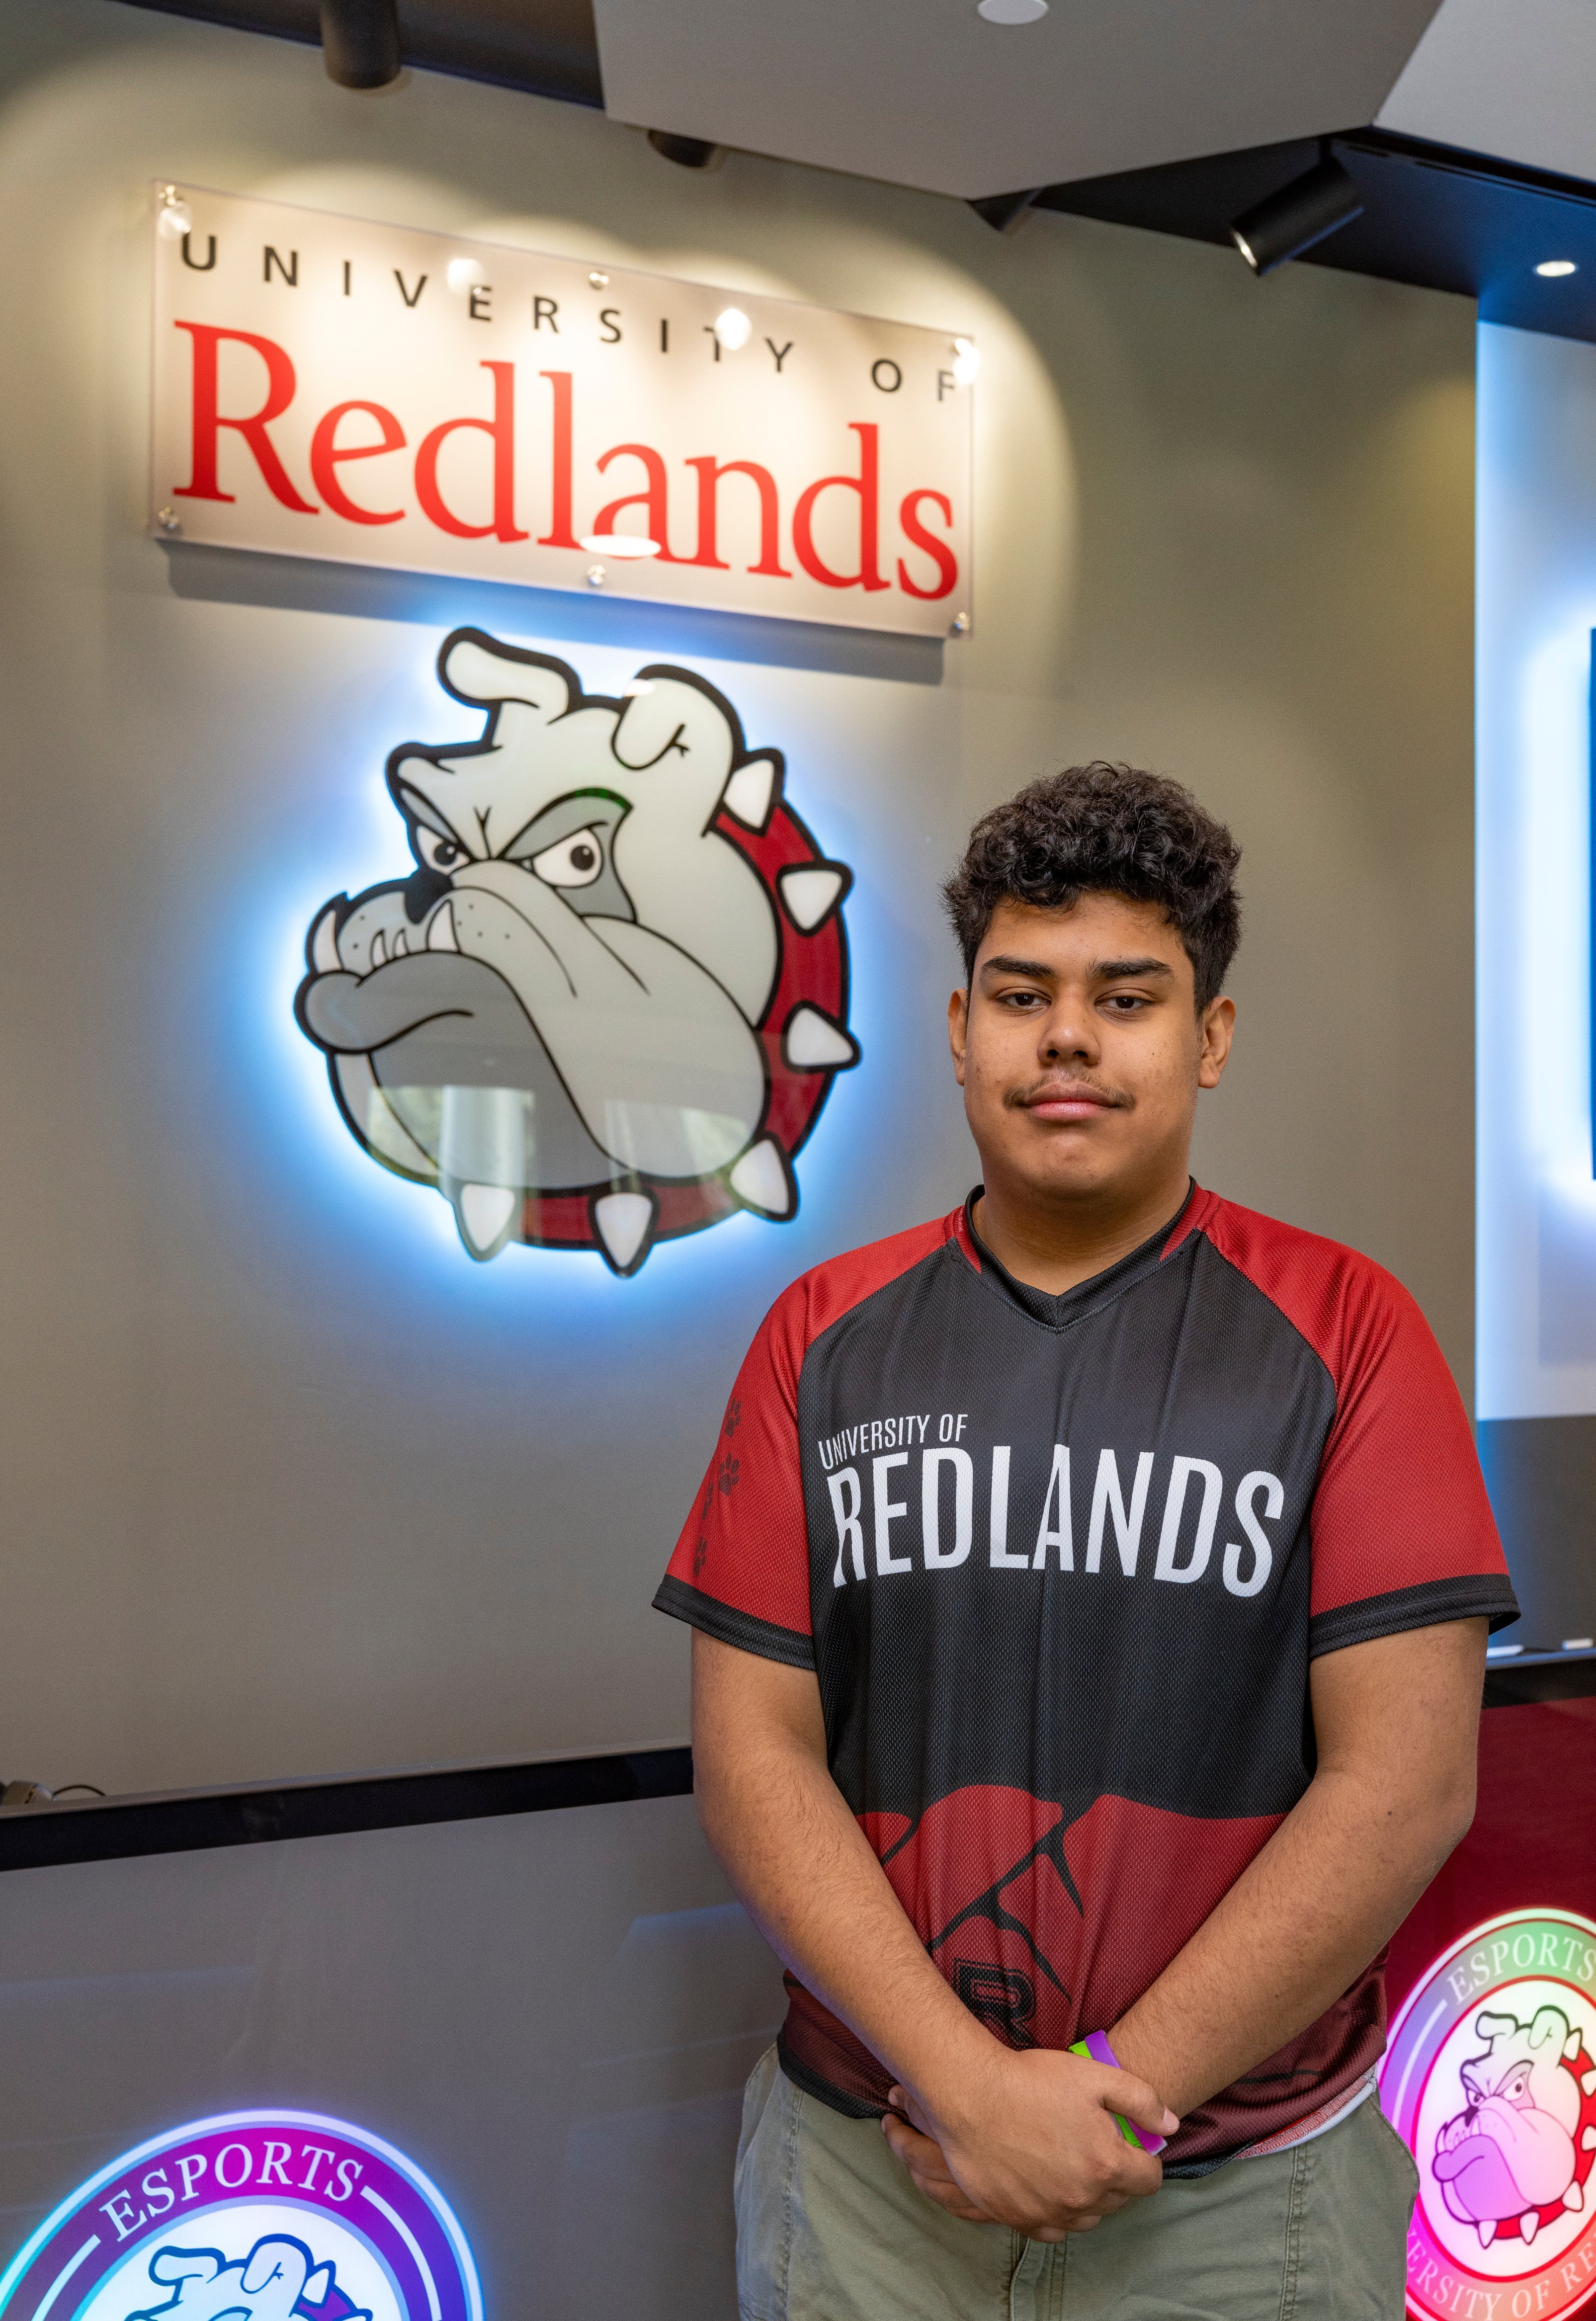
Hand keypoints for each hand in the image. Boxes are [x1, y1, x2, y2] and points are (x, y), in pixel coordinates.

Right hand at [882, 2046, 1177, 2241]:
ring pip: (1088, 2218)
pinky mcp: (1018, 2219)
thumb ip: (1141, 2100)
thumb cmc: (1031, 2081)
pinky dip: (1057, 2212)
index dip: (1145, 2160)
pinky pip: (1052, 2229)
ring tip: (1071, 2164)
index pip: (1150, 2180)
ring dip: (1088, 2197)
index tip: (1130, 2144)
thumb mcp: (1094, 2075)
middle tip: (1095, 2146)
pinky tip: (1047, 2185)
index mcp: (1106, 2164)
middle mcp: (1082, 2197)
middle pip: (1119, 2200)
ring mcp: (1048, 2212)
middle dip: (1116, 2176)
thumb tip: (1171, 2126)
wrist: (971, 2096)